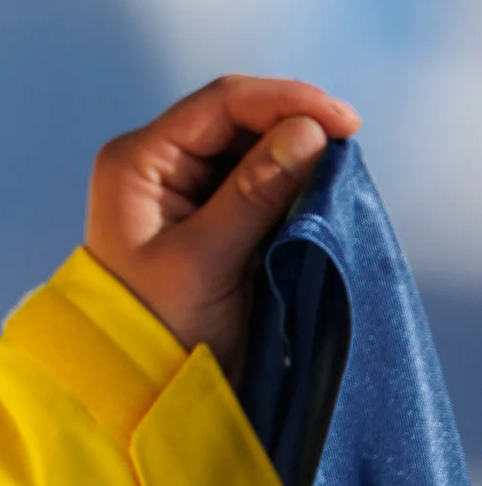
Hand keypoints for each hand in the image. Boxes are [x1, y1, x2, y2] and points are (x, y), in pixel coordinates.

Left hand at [86, 75, 361, 376]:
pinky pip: (256, 182)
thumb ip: (255, 193)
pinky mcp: (208, 216)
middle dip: (293, 125)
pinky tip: (318, 194)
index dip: (284, 101)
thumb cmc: (156, 324)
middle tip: (350, 149)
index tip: (344, 121)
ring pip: (250, 150)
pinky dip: (290, 185)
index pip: (219, 105)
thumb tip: (307, 132)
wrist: (136, 384)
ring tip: (338, 172)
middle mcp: (157, 163)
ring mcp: (182, 189)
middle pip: (236, 120)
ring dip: (295, 156)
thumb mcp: (205, 259)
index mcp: (138, 160)